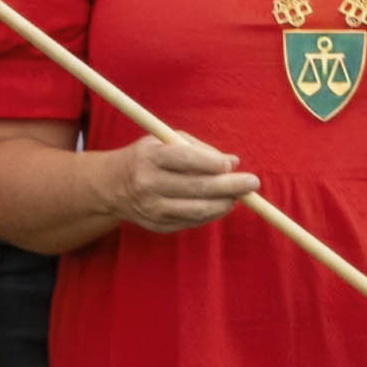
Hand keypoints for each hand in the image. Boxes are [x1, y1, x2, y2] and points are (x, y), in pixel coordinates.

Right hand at [110, 131, 258, 231]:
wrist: (113, 186)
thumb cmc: (148, 157)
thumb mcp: (165, 141)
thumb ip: (199, 149)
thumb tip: (232, 162)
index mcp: (150, 157)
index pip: (184, 160)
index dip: (211, 163)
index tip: (232, 165)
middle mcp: (149, 184)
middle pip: (196, 188)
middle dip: (229, 186)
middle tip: (253, 183)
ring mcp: (152, 208)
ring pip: (197, 210)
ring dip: (224, 203)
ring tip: (240, 196)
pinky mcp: (157, 226)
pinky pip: (192, 221)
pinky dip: (212, 213)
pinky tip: (223, 205)